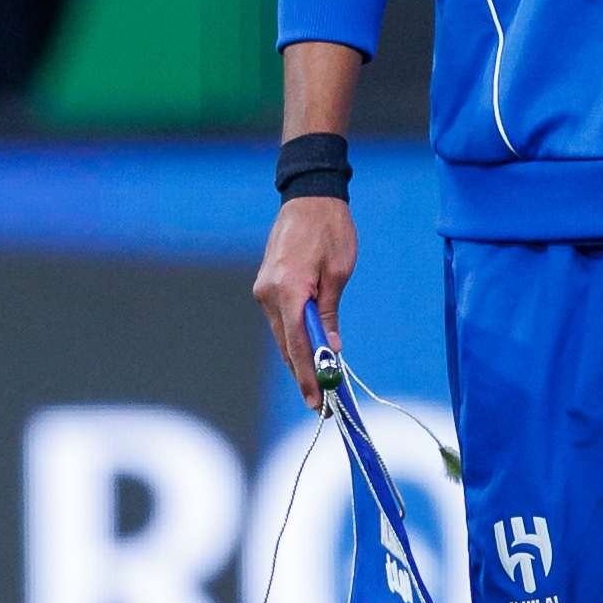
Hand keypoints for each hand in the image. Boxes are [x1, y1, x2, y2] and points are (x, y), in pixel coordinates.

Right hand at [252, 196, 357, 407]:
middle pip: (285, 345)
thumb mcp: (338, 273)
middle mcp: (268, 294)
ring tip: (318, 387)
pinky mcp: (266, 286)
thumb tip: (330, 348)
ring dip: (299, 359)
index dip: (308, 376)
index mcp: (287, 290)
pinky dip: (293, 339)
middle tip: (322, 405)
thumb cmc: (330, 231)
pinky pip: (281, 321)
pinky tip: (308, 355)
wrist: (309, 197)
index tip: (319, 402)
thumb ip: (329, 313)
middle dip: (304, 375)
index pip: (296, 344)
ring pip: (282, 336)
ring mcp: (263, 291)